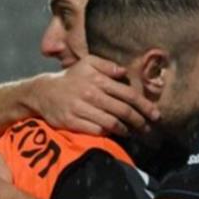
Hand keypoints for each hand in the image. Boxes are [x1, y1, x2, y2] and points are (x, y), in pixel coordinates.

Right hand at [29, 55, 158, 135]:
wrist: (43, 92)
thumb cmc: (70, 78)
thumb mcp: (87, 64)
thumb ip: (107, 65)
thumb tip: (124, 72)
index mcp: (98, 80)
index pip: (127, 94)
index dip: (144, 105)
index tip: (156, 114)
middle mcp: (91, 94)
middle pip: (122, 111)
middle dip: (139, 120)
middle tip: (148, 127)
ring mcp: (81, 109)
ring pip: (111, 122)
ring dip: (126, 129)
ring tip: (133, 131)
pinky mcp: (72, 122)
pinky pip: (96, 130)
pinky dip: (108, 133)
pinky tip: (115, 133)